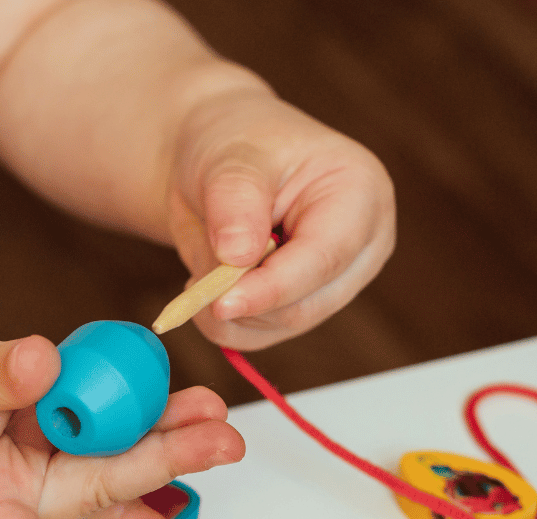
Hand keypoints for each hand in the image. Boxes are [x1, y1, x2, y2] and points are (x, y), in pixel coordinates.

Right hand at [0, 311, 244, 518]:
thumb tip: (47, 364)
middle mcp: (6, 492)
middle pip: (93, 491)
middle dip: (158, 467)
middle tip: (220, 441)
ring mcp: (22, 462)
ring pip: (100, 462)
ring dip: (156, 443)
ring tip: (213, 426)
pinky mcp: (29, 431)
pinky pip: (88, 434)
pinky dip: (128, 424)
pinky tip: (176, 423)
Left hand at [166, 88, 395, 349]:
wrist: (215, 162)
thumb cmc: (233, 146)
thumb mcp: (230, 160)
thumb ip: (234, 204)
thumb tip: (237, 257)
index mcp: (361, 194)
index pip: (325, 258)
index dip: (273, 286)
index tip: (221, 302)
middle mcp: (360, 246)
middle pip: (306, 305)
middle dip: (243, 301)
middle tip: (194, 287)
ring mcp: (334, 281)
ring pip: (280, 326)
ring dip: (227, 313)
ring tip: (200, 270)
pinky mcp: (302, 305)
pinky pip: (260, 334)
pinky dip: (223, 322)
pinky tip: (206, 286)